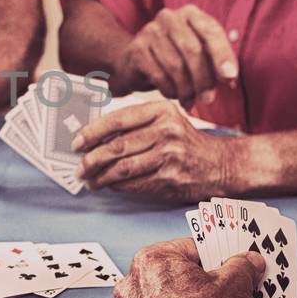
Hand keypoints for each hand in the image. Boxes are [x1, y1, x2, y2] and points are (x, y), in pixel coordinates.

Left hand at [73, 102, 240, 200]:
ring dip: (100, 177)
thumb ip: (135, 123)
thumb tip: (94, 136)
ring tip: (89, 180)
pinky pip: (135, 184)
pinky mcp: (171, 178)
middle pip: (117, 146)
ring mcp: (170, 156)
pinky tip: (108, 186)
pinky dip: (117, 187)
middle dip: (92, 159)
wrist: (220, 163)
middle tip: (79, 167)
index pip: (118, 119)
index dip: (92, 132)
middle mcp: (166, 131)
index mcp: (161, 111)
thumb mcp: (166, 119)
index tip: (76, 143)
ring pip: (123, 168)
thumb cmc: (185, 140)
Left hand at [114, 238, 263, 297]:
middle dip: (201, 283)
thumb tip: (249, 261)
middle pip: (175, 276)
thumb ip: (242, 266)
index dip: (216, 257)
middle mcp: (131, 286)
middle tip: (227, 292)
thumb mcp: (235, 286)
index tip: (231, 266)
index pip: (190, 248)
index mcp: (151, 260)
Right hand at [117, 5, 238, 103]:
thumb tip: (229, 78)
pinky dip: (170, 90)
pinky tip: (174, 96)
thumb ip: (217, 61)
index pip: (211, 32)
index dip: (222, 56)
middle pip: (193, 50)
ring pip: (176, 66)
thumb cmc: (176, 57)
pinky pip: (159, 75)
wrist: (135, 61)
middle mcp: (169, 17)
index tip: (230, 78)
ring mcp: (150, 31)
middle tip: (208, 99)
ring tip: (190, 101)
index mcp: (191, 13)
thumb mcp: (200, 53)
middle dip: (204, 79)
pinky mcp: (137, 49)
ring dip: (187, 89)